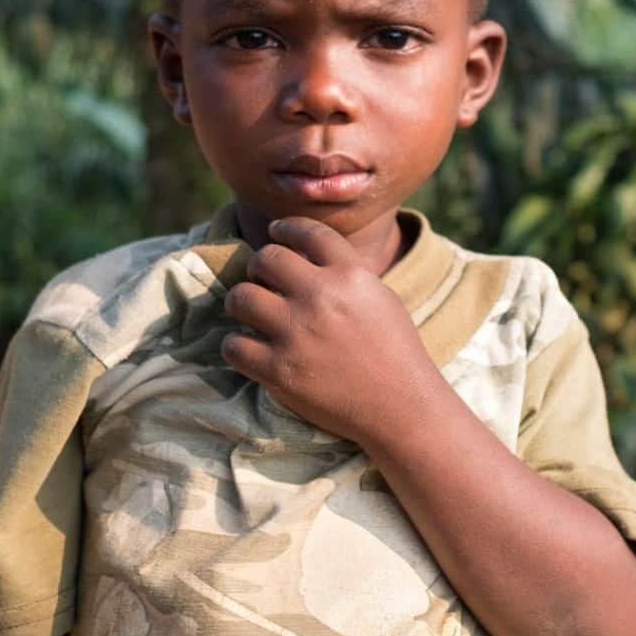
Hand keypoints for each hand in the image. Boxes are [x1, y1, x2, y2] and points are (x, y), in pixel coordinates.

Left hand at [220, 216, 438, 442]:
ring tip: (247, 310)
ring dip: (240, 301)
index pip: (307, 232)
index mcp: (350, 274)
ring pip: (240, 297)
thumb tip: (303, 258)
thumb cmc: (394, 351)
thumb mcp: (379, 297)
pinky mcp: (279, 370)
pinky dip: (236, 346)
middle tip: (260, 279)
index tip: (275, 232)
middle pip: (266, 259)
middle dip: (258, 266)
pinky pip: (234, 345)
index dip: (286, 228)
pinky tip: (248, 348)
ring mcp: (297, 333)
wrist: (402, 407)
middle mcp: (321, 297)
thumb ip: (344, 273)